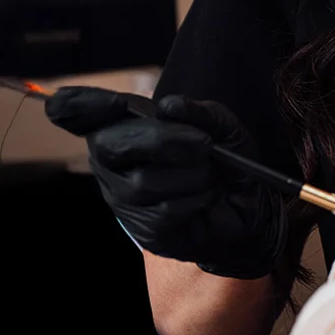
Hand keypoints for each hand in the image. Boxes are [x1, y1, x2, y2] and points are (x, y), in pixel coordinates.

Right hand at [45, 87, 288, 279]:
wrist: (251, 202)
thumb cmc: (225, 157)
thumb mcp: (221, 125)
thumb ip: (198, 111)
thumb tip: (169, 107)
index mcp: (125, 127)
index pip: (83, 113)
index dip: (86, 104)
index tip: (115, 104)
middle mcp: (113, 163)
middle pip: (111, 145)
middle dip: (161, 140)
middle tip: (204, 143)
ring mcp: (124, 199)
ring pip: (141, 183)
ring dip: (190, 175)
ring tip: (211, 173)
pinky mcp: (144, 230)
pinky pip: (162, 212)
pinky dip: (195, 200)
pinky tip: (207, 196)